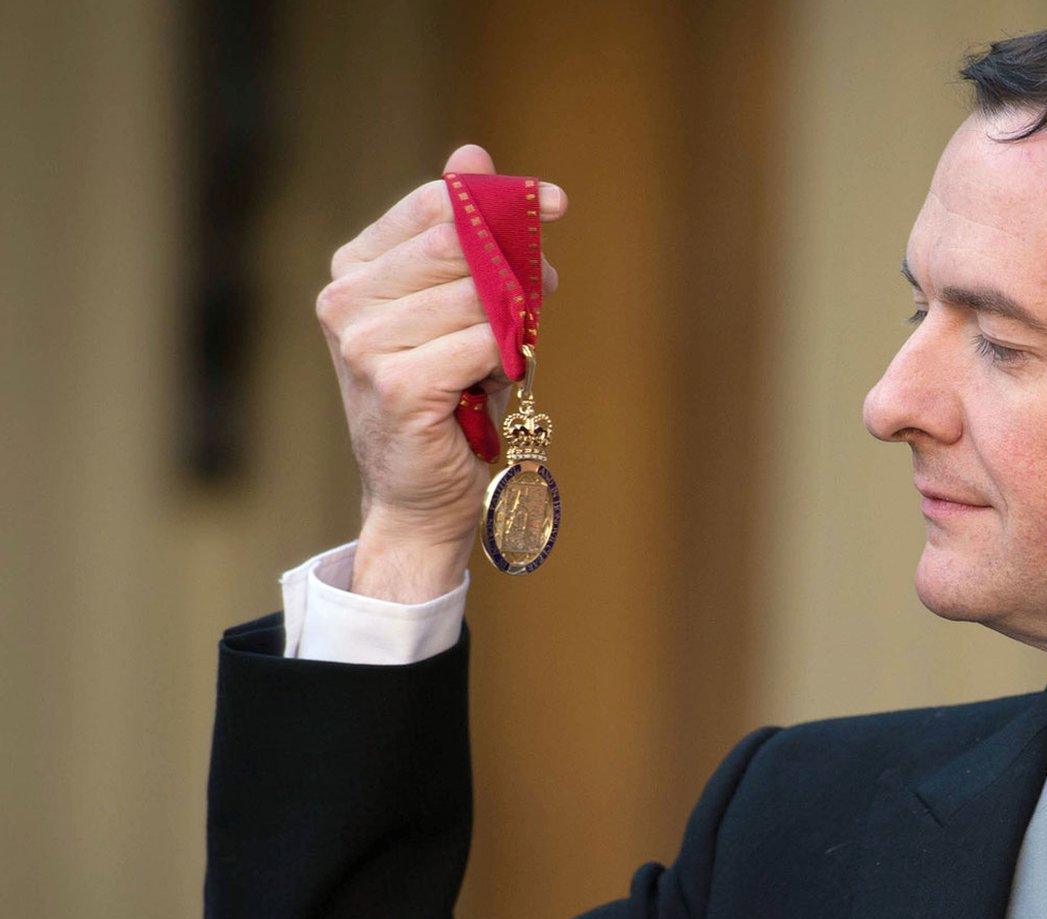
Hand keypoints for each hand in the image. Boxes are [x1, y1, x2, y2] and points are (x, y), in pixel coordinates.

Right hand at [315, 143, 565, 600]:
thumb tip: (472, 152)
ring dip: (513, 322)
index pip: (433, 204)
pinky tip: (490, 385)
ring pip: (475, 295)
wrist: (423, 493)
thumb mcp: (461, 306)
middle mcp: (345, 301)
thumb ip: (465, 234)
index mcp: (355, 270)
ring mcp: (363, 344)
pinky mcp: (395, 384)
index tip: (556, 204)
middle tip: (545, 288)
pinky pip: (481, 343)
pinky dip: (504, 360)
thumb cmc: (450, 397)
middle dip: (515, 260)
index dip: (500, 197)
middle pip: (456, 242)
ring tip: (503, 357)